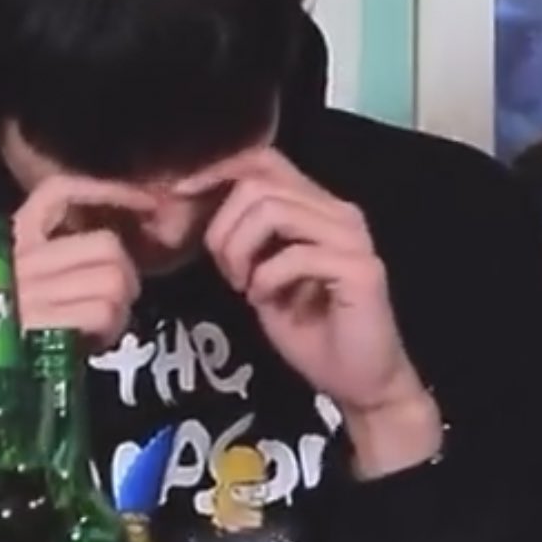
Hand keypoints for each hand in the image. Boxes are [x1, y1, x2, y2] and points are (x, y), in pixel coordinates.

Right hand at [12, 174, 154, 349]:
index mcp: (11, 241)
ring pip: (113, 280)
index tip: (146, 205)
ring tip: (96, 329)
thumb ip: (65, 262)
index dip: (108, 192)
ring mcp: (28, 290)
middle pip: (108, 246)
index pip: (59, 192)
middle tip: (112, 303)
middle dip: (125, 278)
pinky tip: (89, 344)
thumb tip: (122, 259)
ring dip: (118, 311)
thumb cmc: (9, 340)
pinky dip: (108, 332)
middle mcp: (18, 259)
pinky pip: (102, 313)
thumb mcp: (31, 288)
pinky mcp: (39, 322)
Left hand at [177, 149, 441, 477]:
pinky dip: (266, 279)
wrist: (359, 380)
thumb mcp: (261, 275)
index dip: (216, 172)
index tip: (181, 200)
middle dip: (223, 227)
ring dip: (241, 251)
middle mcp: (339, 212)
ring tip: (244, 285)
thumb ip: (243, 237)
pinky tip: (266, 300)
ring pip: (273, 210)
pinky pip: (294, 255)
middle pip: (258, 183)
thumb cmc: (310, 330)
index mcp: (317, 207)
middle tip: (226, 271)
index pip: (263, 160)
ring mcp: (353, 237)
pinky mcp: (360, 269)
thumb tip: (194, 207)